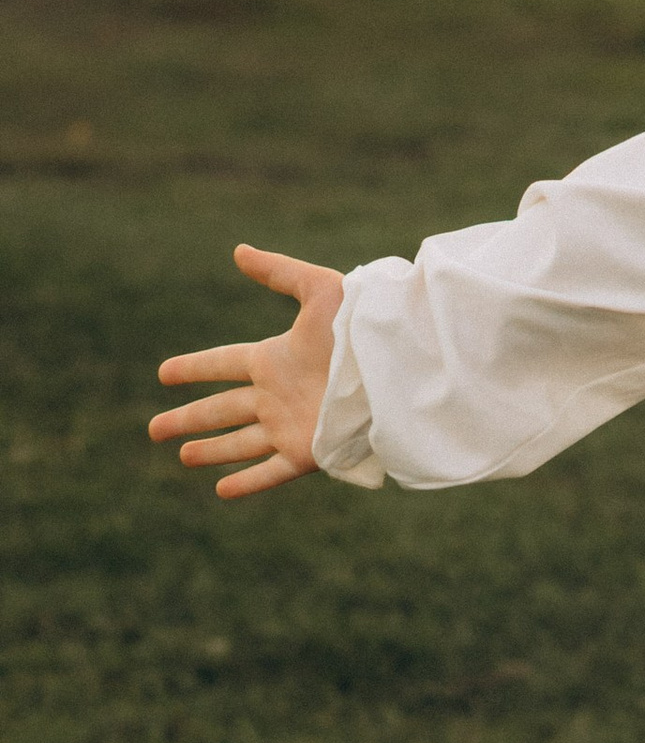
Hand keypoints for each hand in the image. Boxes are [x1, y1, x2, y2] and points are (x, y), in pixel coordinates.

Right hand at [150, 245, 346, 499]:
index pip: (223, 363)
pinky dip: (245, 483)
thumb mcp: (318, 291)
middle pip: (222, 409)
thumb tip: (239, 250)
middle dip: (189, 418)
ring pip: (239, 443)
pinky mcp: (305, 453)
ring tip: (183, 456)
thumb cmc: (359, 329)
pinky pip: (268, 473)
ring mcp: (289, 426)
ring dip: (211, 450)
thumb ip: (280, 272)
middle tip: (154, 429)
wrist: (393, 369)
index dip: (193, 368)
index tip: (163, 373)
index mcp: (276, 358)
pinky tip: (221, 491)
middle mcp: (277, 395)